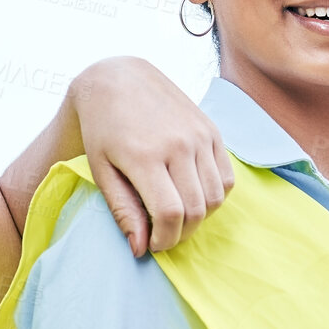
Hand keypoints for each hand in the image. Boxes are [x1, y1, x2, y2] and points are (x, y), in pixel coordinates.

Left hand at [72, 57, 230, 255]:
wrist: (119, 79)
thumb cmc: (102, 128)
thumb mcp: (101, 170)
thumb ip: (123, 210)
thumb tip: (140, 249)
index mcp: (145, 156)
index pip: (170, 214)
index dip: (165, 239)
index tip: (152, 245)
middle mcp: (178, 144)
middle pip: (196, 210)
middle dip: (181, 234)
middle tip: (164, 235)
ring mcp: (200, 135)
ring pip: (216, 197)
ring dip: (200, 217)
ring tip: (177, 216)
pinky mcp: (212, 130)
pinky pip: (227, 177)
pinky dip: (214, 195)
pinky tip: (192, 194)